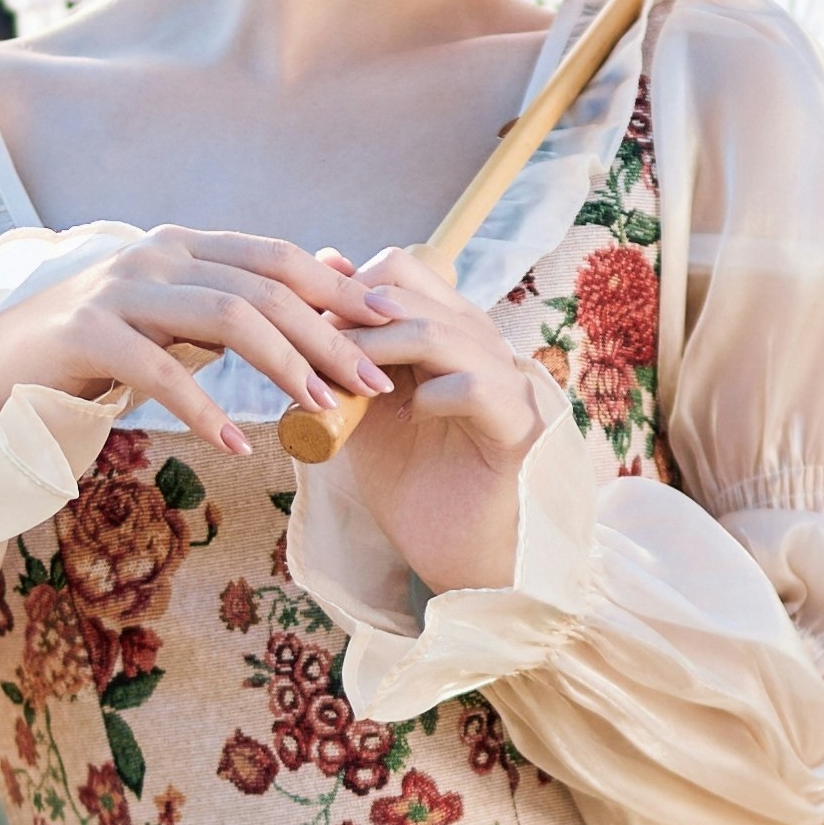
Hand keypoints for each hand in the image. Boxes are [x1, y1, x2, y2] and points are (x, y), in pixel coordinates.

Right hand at [0, 226, 390, 458]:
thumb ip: (236, 301)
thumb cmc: (90, 351)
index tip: (393, 324)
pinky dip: (204, 409)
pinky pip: (160, 369)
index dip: (339, 288)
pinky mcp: (85, 333)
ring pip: (226, 313)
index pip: (278, 257)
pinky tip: (237, 444)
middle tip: (375, 381)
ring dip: (284, 364)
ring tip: (322, 410)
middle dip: (329, 333)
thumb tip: (326, 278)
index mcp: (182, 246)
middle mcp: (156, 253)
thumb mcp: (172, 322)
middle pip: (264, 284)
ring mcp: (119, 289)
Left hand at [340, 242, 542, 597]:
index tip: (304, 330)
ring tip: (345, 383)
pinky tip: (407, 418)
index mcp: (445, 331)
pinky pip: (477, 388)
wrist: (453, 554)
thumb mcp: (362, 408)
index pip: (400, 270)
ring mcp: (505, 382)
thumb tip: (317, 284)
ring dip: (378, 353)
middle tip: (312, 354)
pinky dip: (432, 396)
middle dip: (351, 319)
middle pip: (413, 293)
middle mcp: (480, 344)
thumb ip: (343, 354)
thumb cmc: (411, 480)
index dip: (345, 290)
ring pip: (442, 333)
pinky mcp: (519, 427)